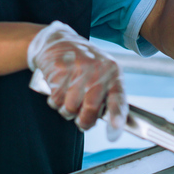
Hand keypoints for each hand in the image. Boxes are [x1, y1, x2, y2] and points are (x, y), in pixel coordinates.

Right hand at [27, 21, 127, 140]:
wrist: (59, 42)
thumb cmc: (84, 64)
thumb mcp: (103, 73)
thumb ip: (108, 96)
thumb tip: (113, 125)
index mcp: (113, 72)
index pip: (118, 98)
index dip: (117, 117)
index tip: (115, 132)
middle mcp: (97, 70)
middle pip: (91, 109)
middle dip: (85, 121)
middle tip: (82, 122)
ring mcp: (77, 70)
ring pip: (70, 108)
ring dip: (67, 111)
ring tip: (69, 97)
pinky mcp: (58, 72)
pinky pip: (55, 101)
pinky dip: (55, 102)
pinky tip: (59, 89)